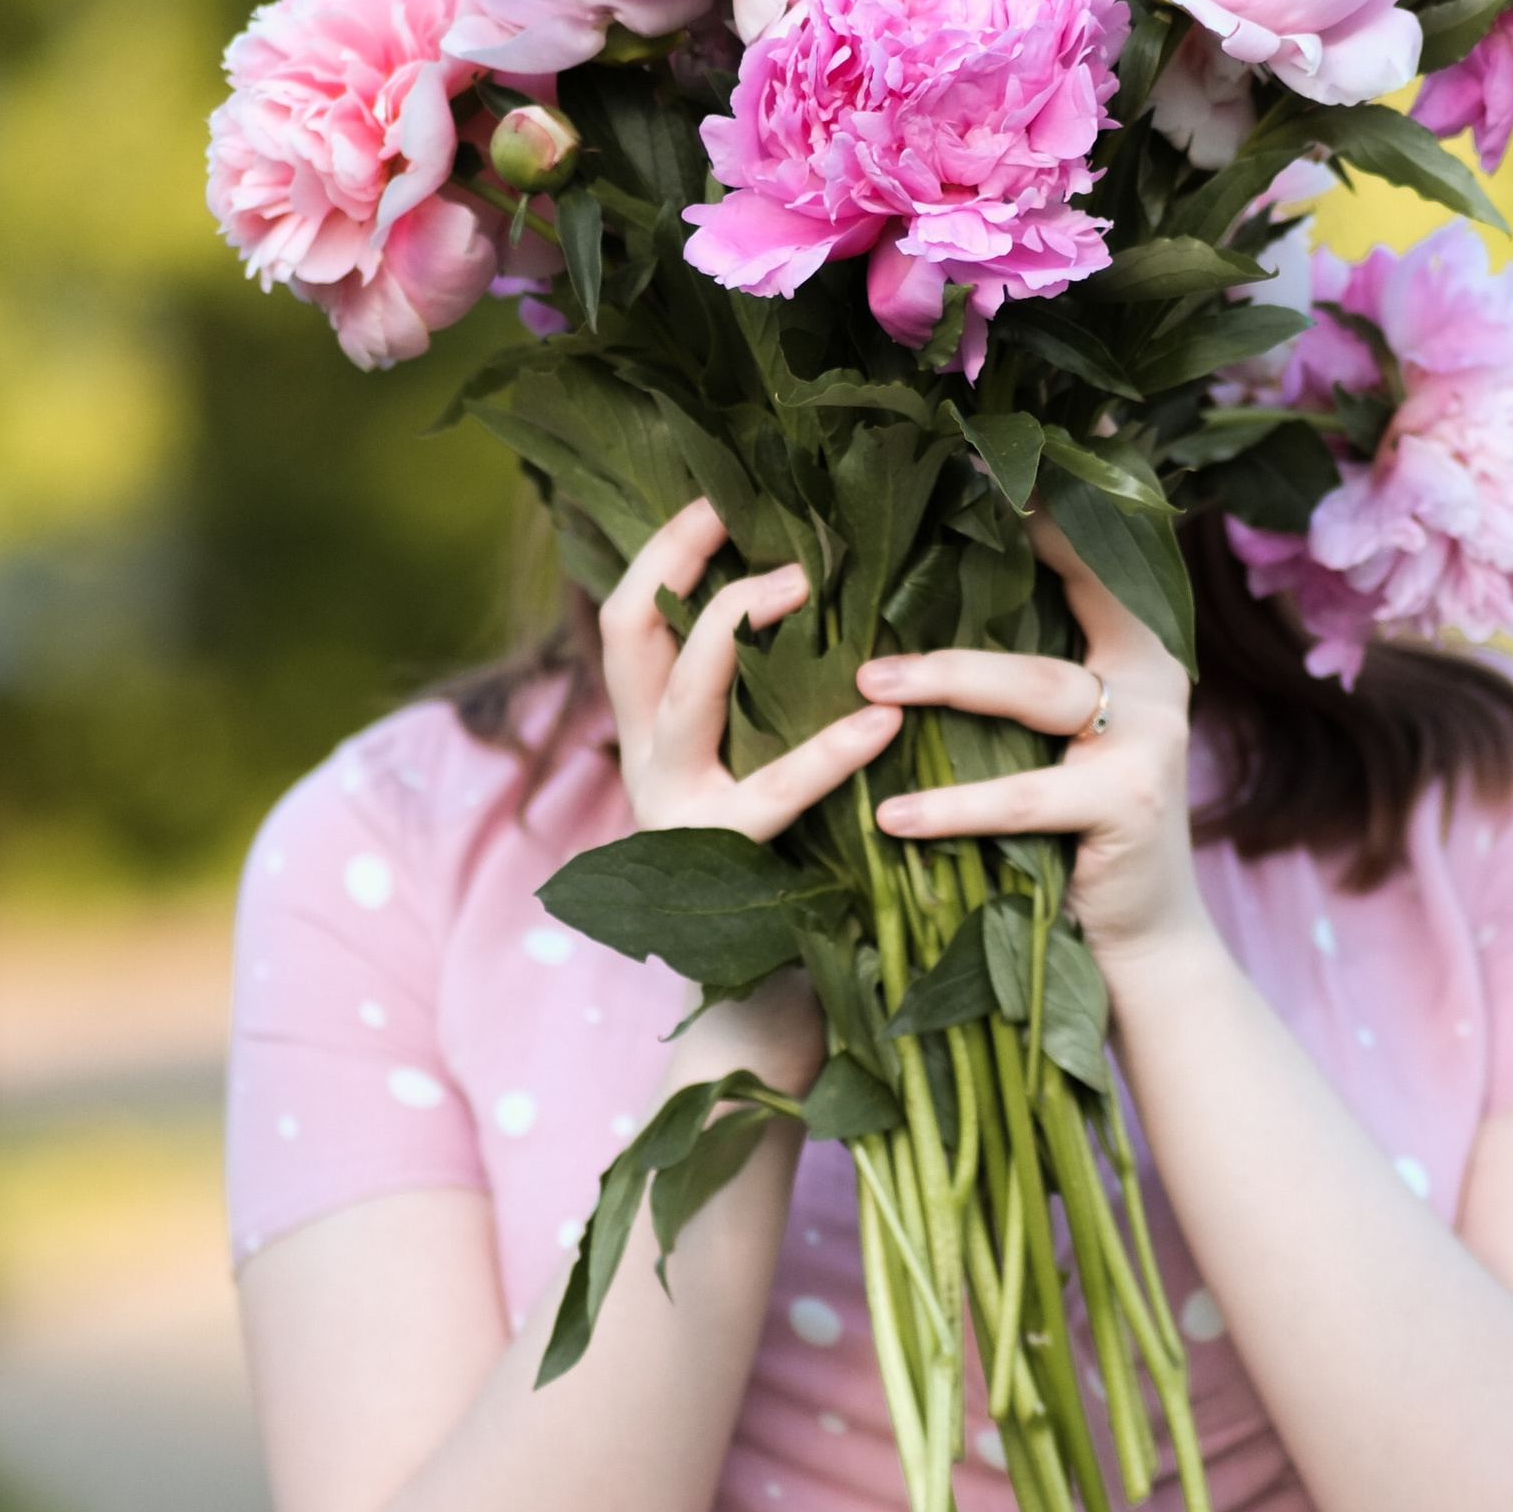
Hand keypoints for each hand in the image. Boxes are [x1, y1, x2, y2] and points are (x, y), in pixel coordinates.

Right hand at [595, 502, 904, 1103]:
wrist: (773, 1019)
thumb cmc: (800, 880)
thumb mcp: (774, 767)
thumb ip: (783, 699)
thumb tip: (841, 594)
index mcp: (657, 734)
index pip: (632, 616)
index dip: (667, 547)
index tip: (723, 492)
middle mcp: (648, 765)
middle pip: (630, 633)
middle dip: (680, 560)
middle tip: (746, 513)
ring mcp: (675, 816)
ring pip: (680, 696)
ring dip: (737, 627)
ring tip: (808, 585)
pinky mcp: (723, 869)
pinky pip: (770, 796)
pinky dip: (827, 753)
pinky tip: (882, 723)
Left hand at [856, 514, 1208, 972]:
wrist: (1141, 938)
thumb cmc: (1072, 826)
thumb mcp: (1050, 733)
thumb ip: (1015, 664)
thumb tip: (905, 588)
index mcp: (1137, 641)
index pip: (1085, 550)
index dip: (1032, 504)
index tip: (957, 462)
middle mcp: (1156, 674)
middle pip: (1063, 598)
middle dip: (970, 568)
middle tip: (873, 575)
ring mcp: (1152, 736)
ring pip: (1037, 686)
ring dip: (946, 680)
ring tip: (866, 686)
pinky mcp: (1132, 803)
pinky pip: (1028, 795)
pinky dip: (955, 807)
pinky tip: (893, 814)